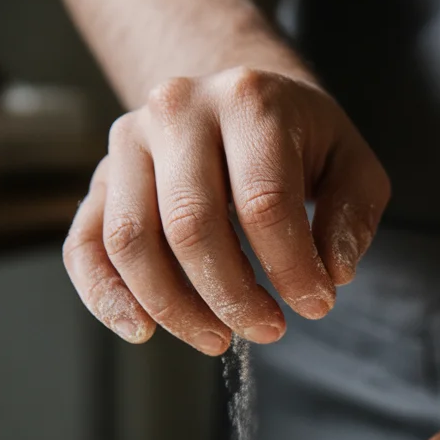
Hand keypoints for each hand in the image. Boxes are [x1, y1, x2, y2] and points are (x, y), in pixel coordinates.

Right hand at [63, 67, 389, 352]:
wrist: (236, 101)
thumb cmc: (299, 140)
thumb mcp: (351, 163)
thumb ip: (353, 215)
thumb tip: (334, 273)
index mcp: (247, 101)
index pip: (264, 201)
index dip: (291, 268)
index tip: (316, 305)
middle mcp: (176, 111)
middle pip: (191, 225)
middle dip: (233, 296)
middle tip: (269, 330)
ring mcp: (127, 142)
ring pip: (132, 242)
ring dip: (175, 307)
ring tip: (218, 338)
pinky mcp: (100, 178)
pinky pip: (85, 245)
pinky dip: (106, 296)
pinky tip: (142, 330)